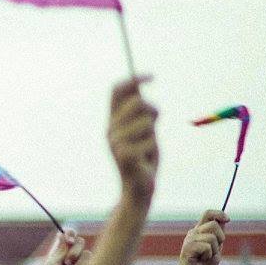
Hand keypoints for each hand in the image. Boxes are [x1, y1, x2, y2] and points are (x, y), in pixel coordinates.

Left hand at [41, 229, 87, 264]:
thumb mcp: (52, 264)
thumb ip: (59, 249)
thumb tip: (62, 233)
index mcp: (59, 253)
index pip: (67, 237)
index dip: (70, 234)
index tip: (69, 236)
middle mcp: (71, 257)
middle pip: (79, 241)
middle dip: (74, 249)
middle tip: (67, 261)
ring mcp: (81, 264)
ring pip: (86, 251)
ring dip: (77, 261)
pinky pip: (90, 260)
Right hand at [106, 77, 158, 201]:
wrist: (138, 188)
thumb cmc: (143, 158)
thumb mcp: (143, 131)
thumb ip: (140, 114)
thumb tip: (140, 92)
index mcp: (112, 121)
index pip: (117, 91)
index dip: (134, 80)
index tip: (151, 76)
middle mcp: (110, 129)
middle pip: (138, 103)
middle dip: (153, 112)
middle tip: (155, 126)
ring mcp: (115, 142)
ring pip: (147, 122)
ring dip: (153, 134)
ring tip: (147, 148)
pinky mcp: (125, 154)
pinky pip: (150, 140)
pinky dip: (153, 149)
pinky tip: (146, 159)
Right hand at [173, 209, 227, 264]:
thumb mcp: (216, 247)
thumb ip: (219, 235)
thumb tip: (224, 220)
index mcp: (198, 231)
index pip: (208, 214)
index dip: (219, 214)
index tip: (228, 219)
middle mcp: (192, 233)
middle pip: (213, 225)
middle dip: (220, 238)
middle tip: (214, 250)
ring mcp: (189, 240)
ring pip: (211, 237)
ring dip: (214, 250)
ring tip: (206, 257)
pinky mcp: (188, 249)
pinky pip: (207, 247)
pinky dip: (208, 255)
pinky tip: (201, 260)